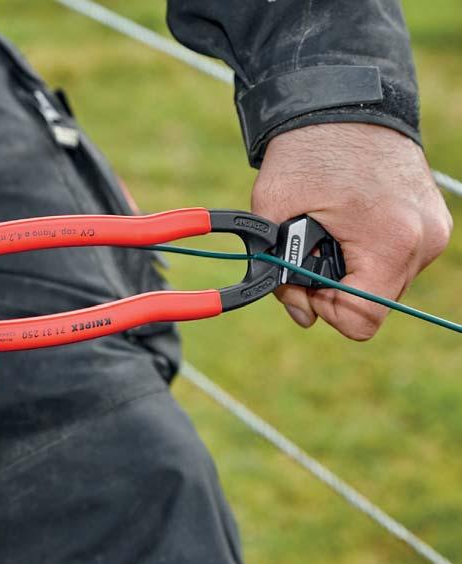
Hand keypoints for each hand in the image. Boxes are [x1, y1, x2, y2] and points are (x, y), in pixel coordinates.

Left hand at [252, 123, 451, 339]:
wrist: (343, 99)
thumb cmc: (307, 150)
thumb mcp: (272, 211)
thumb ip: (281, 274)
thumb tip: (303, 317)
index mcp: (390, 241)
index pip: (362, 320)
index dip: (325, 310)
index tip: (304, 281)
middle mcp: (424, 241)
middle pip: (375, 304)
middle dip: (335, 288)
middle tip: (310, 251)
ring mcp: (434, 229)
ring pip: (386, 284)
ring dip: (352, 271)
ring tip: (330, 230)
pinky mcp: (433, 220)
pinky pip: (398, 259)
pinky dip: (369, 254)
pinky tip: (350, 224)